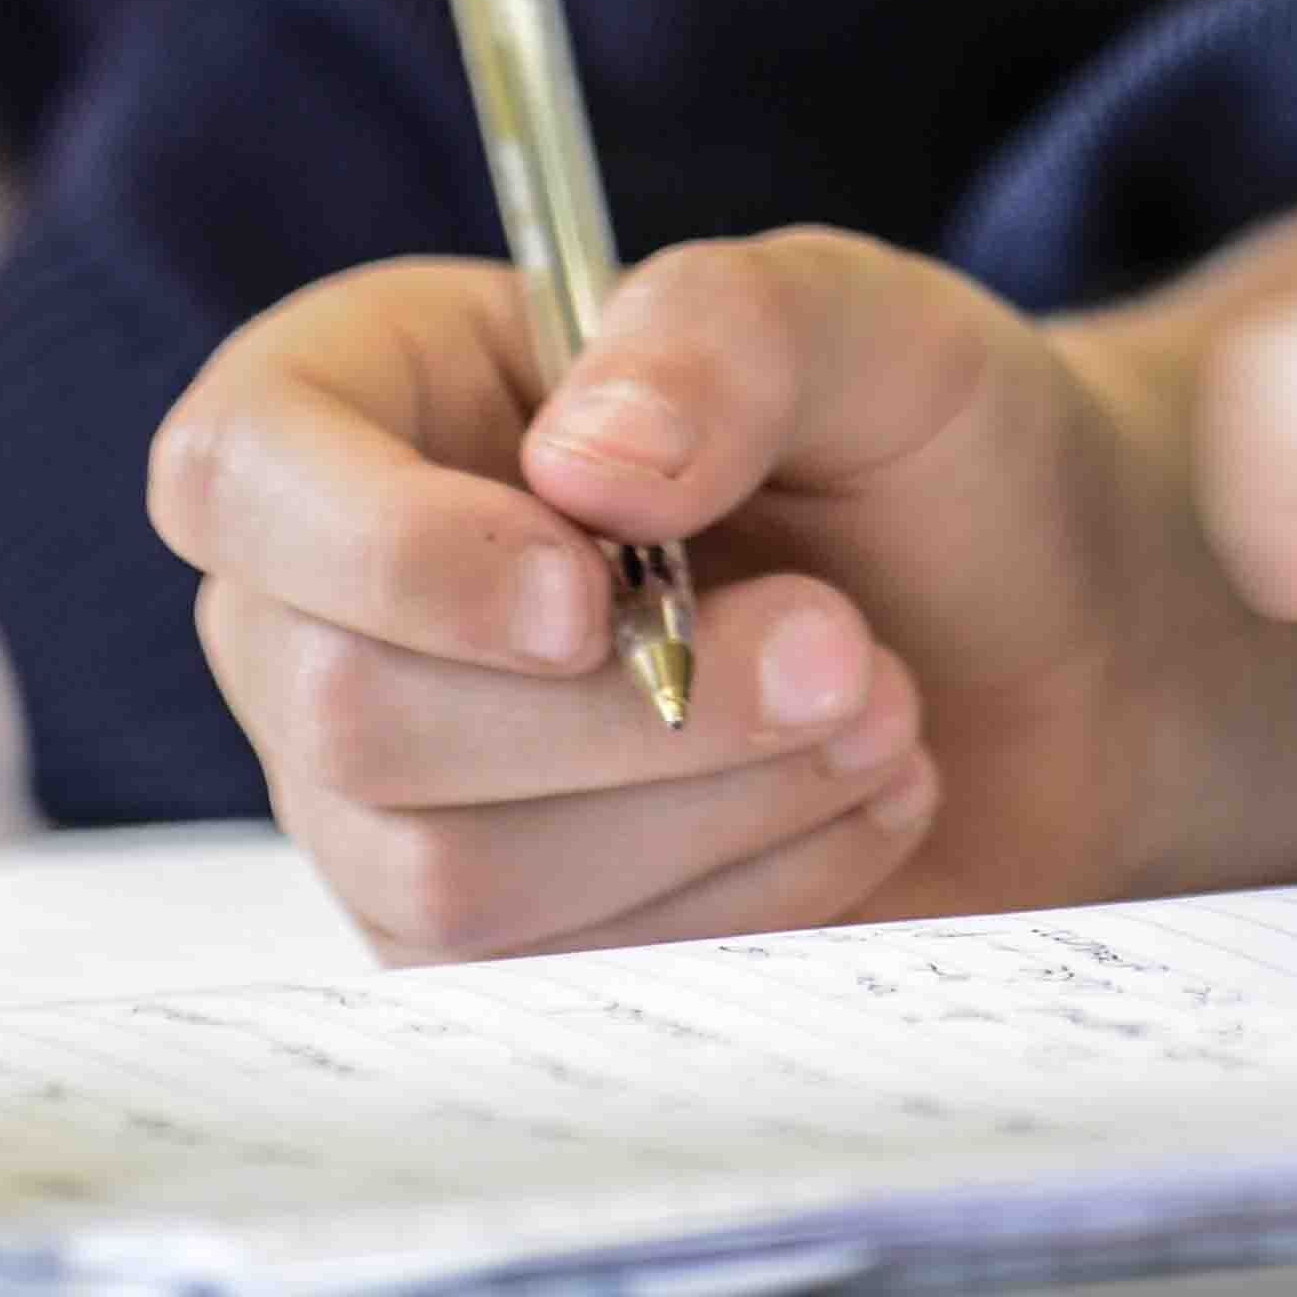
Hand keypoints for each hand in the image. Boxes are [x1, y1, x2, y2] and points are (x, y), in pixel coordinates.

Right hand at [151, 226, 1243, 956]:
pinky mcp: (490, 939)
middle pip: (346, 710)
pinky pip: (549, 975)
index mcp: (368, 395)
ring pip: (443, 876)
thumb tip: (579, 466)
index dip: (390, 553)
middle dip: (625, 709)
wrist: (1058, 634)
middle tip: (840, 642)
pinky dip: (734, 900)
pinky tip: (855, 803)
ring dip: (700, 806)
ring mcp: (389, 791)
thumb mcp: (866, 321)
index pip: (238, 471)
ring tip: (876, 707)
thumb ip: (723, 335)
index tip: (594, 586)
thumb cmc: (929, 445)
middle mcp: (330, 600)